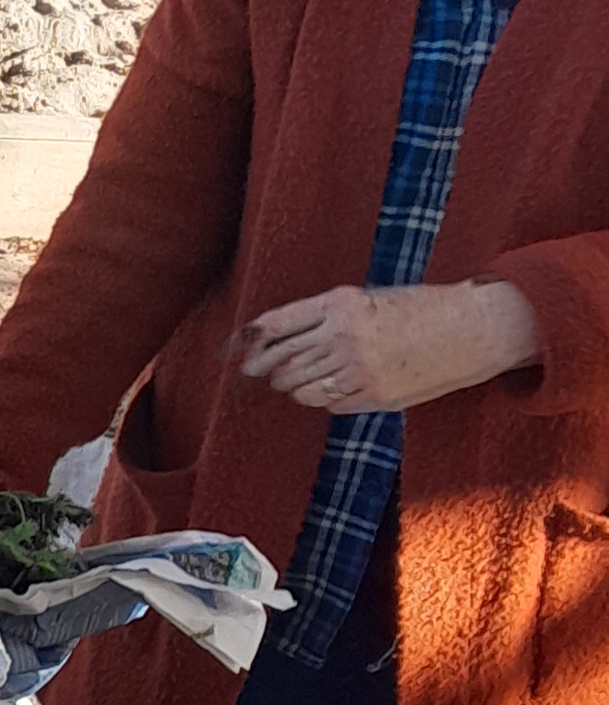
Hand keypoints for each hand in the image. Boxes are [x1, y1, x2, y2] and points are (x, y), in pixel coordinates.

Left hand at [243, 279, 540, 412]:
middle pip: (282, 360)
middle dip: (266, 368)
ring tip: (293, 380)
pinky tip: (332, 388)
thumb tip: (275, 344)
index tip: (235, 350)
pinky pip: (327, 403)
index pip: (278, 324)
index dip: (250, 339)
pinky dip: (321, 398)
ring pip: (299, 387)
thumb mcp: (368, 301)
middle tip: (258, 370)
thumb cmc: (416, 311)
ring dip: (291, 385)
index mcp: (341, 303)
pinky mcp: (372, 395)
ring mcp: (357, 369)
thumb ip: (326, 319)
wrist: (468, 330)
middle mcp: (344, 335)